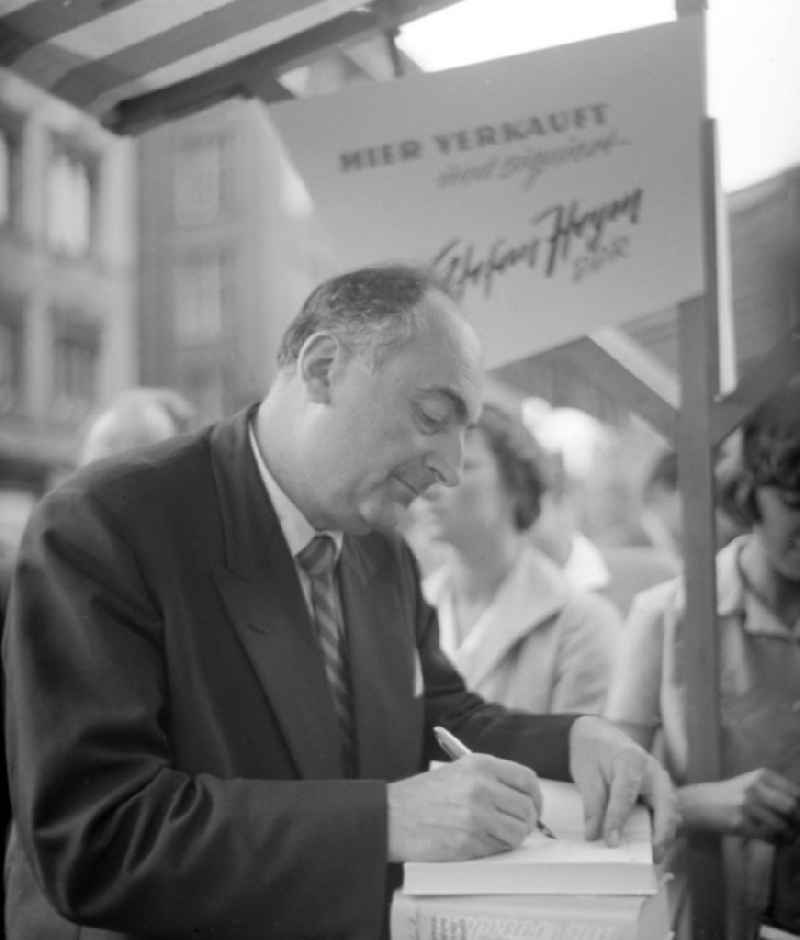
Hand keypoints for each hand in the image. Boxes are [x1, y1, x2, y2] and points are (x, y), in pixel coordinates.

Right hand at [386, 753, 541, 861]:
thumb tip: (522, 798)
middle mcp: (482, 787)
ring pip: (517, 832)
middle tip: (516, 827)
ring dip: (512, 838)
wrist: (393, 816)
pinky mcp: (469, 842)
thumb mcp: (458, 771)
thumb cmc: (423, 795)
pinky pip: (498, 849)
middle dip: (526, 822)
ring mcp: (476, 815)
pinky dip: (495, 849)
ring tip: (497, 836)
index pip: (527, 780)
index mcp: (480, 765)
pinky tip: (479, 842)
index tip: (532, 808)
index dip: (535, 797)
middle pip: (526, 809)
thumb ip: (490, 779)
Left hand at [569, 715, 676, 860]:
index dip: (618, 820)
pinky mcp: (660, 790)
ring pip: (671, 811)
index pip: (625, 794)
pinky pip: (667, 812)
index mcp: (630, 760)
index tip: (611, 843)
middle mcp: (653, 770)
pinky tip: (653, 846)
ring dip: (665, 835)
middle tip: (651, 857)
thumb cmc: (592, 751)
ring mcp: (660, 780)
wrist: (598, 735)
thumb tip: (594, 835)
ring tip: (653, 857)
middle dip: (662, 833)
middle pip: (665, 805)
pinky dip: (663, 829)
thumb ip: (592, 803)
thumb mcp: (586, 773)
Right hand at [711, 769, 799, 840]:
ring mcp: (747, 805)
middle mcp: (755, 788)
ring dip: (789, 836)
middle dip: (798, 822)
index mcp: (762, 776)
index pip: (796, 794)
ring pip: (783, 826)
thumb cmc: (733, 795)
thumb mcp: (753, 784)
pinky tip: (775, 840)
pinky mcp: (741, 823)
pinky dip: (777, 842)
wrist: (703, 803)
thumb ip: (777, 791)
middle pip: (791, 808)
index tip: (797, 817)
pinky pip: (770, 837)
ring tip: (787, 838)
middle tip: (796, 829)